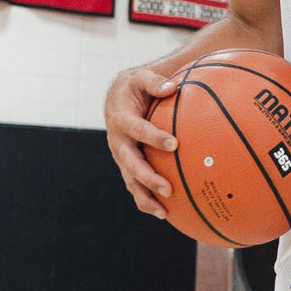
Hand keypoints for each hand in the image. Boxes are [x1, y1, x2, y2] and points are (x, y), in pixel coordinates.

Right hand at [104, 67, 178, 218]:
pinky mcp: (126, 165)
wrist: (117, 97)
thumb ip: (155, 81)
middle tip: (168, 189)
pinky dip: (147, 198)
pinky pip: (135, 185)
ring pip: (130, 181)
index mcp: (121, 119)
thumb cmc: (135, 86)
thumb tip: (172, 87)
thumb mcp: (141, 77)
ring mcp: (121, 156)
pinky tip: (166, 211)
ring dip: (145, 197)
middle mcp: (118, 142)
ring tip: (164, 213)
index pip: (138, 130)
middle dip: (148, 178)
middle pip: (131, 164)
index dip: (153, 137)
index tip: (174, 143)